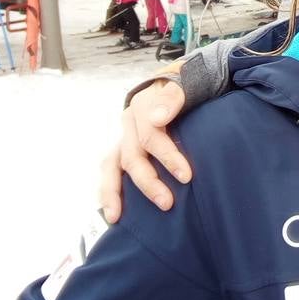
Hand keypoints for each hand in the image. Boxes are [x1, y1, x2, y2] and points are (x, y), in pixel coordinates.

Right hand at [100, 79, 190, 222]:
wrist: (180, 82)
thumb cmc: (189, 85)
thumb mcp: (187, 82)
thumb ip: (174, 96)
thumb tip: (157, 118)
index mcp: (143, 107)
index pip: (151, 135)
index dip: (168, 157)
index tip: (186, 176)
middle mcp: (129, 124)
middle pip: (132, 156)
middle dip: (148, 182)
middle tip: (167, 203)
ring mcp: (124, 137)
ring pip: (111, 165)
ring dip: (113, 192)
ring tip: (114, 217)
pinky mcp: (125, 149)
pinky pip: (111, 170)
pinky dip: (109, 190)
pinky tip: (112, 212)